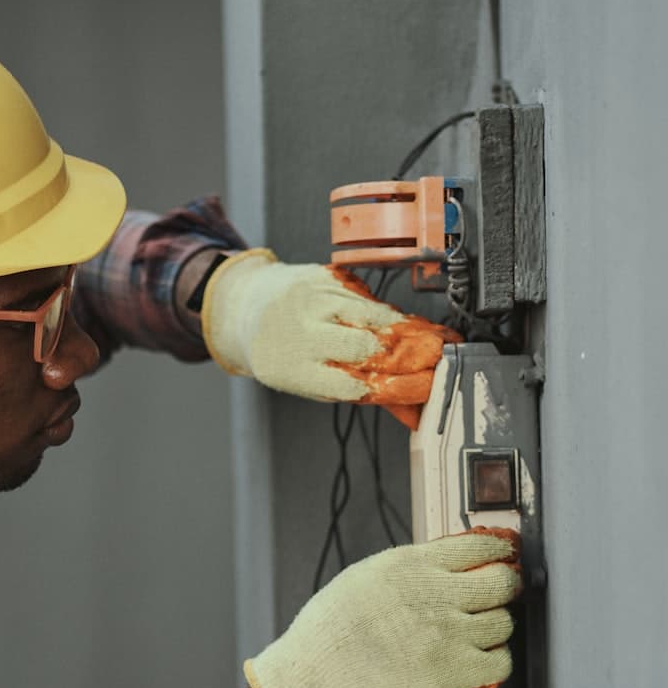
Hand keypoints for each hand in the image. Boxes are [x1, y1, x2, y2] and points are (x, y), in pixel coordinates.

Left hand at [202, 249, 460, 428]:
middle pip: (368, 347)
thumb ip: (361, 394)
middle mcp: (301, 332)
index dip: (397, 387)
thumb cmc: (283, 353)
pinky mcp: (326, 277)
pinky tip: (407, 322)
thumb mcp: (312, 383)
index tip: (427, 388)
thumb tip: (412, 411)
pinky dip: (391, 312)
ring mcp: (313, 300)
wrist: (247, 305)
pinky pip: (369, 296)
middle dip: (410, 356)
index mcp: (295, 370)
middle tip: (440, 361)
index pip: (355, 384)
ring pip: (374, 317)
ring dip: (410, 331)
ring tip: (435, 341)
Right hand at [244, 529, 520, 687]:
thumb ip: (412, 568)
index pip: (480, 545)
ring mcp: (449, 634)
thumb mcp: (370, 573)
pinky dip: (494, 661)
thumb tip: (449, 565)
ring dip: (495, 626)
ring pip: (504, 624)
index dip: (499, 550)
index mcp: (415, 564)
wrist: (319, 670)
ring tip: (478, 631)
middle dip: (505, 586)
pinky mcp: (453, 672)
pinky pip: (500, 663)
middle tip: (499, 593)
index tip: (502, 554)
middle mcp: (437, 594)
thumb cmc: (334, 624)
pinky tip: (478, 659)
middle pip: (502, 583)